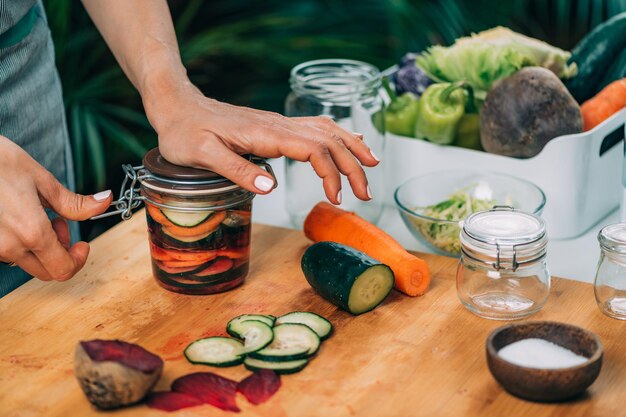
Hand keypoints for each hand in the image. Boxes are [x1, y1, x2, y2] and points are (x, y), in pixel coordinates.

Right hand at [0, 136, 112, 280]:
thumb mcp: (42, 180)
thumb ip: (74, 202)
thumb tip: (105, 203)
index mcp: (30, 232)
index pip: (63, 269)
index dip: (78, 259)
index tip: (82, 243)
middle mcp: (8, 246)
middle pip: (47, 271)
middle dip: (61, 251)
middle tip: (59, 222)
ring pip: (26, 262)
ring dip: (40, 246)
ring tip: (36, 213)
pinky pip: (7, 252)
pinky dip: (20, 241)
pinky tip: (17, 216)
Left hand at [143, 80, 379, 204]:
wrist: (177, 106)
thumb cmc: (185, 132)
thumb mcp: (201, 155)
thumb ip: (237, 169)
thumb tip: (272, 187)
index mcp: (265, 133)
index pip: (314, 149)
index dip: (332, 173)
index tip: (336, 198)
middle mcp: (278, 125)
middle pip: (329, 139)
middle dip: (353, 166)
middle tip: (366, 194)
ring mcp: (279, 123)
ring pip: (327, 129)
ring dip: (352, 147)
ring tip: (373, 165)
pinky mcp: (276, 126)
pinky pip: (316, 127)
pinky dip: (339, 135)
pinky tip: (350, 139)